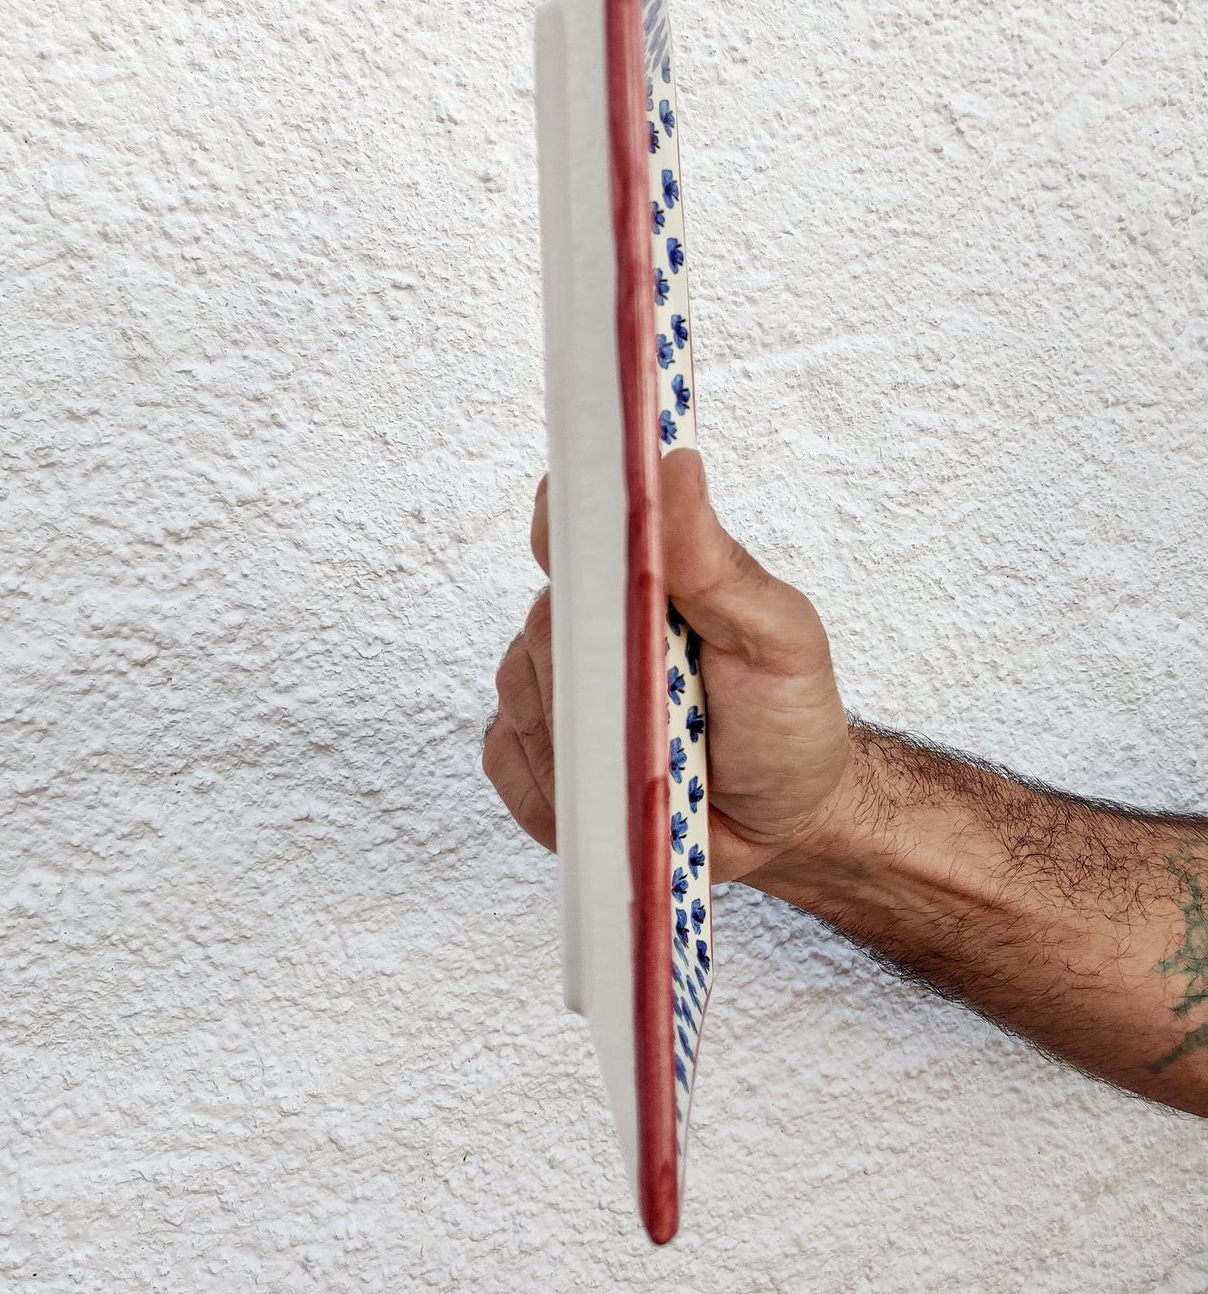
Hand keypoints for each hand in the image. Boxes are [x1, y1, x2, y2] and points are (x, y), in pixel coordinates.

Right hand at [482, 448, 854, 882]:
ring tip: (654, 756)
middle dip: (605, 667)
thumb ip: (717, 561)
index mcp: (639, 577)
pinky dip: (560, 786)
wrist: (778, 826)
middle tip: (668, 699)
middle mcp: (584, 625)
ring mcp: (549, 691)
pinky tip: (613, 792)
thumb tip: (674, 467)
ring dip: (590, 735)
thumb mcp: (777, 636)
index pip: (571, 522)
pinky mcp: (527, 756)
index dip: (568, 529)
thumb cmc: (783, 721)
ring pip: (524, 695)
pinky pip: (510, 760)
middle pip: (548, 623)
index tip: (594, 555)